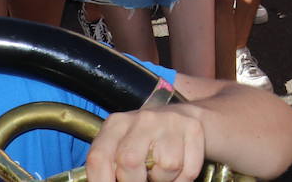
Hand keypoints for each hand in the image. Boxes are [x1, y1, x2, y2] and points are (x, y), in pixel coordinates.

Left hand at [84, 104, 206, 181]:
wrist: (184, 117)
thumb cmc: (146, 141)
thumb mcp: (121, 147)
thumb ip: (110, 167)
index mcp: (117, 124)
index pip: (99, 157)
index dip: (101, 181)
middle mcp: (143, 118)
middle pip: (130, 161)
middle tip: (141, 179)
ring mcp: (170, 121)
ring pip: (166, 166)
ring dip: (163, 180)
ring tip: (160, 171)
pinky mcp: (193, 128)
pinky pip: (188, 169)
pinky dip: (182, 180)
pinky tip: (176, 170)